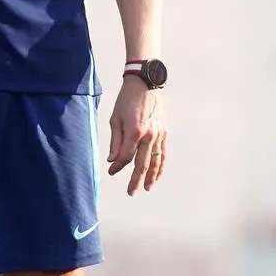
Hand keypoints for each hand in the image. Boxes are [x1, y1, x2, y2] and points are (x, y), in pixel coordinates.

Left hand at [107, 74, 167, 194]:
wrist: (145, 83)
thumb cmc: (126, 100)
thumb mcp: (115, 118)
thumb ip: (115, 141)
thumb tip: (112, 161)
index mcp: (134, 131)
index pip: (125, 156)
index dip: (118, 167)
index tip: (111, 172)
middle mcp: (149, 135)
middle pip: (142, 164)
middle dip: (135, 180)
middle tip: (131, 192)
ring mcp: (158, 134)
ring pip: (155, 161)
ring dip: (151, 177)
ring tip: (147, 188)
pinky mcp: (164, 132)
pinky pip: (163, 153)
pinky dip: (161, 166)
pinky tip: (158, 175)